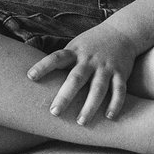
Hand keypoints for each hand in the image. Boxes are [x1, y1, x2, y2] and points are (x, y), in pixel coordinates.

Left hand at [27, 23, 141, 124]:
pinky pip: (119, 90)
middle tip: (54, 112)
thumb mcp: (76, 46)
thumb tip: (35, 79)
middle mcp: (90, 60)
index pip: (56, 58)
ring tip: (81, 122)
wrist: (123, 31)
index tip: (30, 77)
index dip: (43, 66)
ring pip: (98, 88)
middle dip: (65, 96)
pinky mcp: (121, 73)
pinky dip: (115, 103)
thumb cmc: (92, 44)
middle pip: (76, 78)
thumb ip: (62, 61)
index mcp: (75, 52)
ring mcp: (106, 67)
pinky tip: (109, 117)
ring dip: (90, 106)